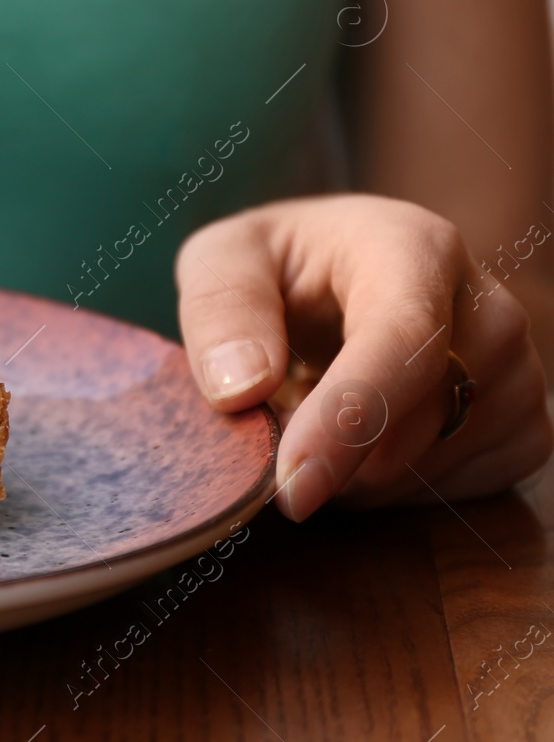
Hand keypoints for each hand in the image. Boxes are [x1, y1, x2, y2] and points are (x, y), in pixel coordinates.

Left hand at [176, 195, 552, 519]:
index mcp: (412, 247)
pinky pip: (453, 494)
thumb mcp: (220, 260)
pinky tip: (362, 438)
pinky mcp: (526, 429)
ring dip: (347, 473)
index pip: (402, 342)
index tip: (290, 482)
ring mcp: (520, 373)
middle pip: (415, 424)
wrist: (336, 277)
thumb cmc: (275, 266)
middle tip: (272, 421)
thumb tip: (241, 388)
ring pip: (427, 470)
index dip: (346, 421)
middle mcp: (487, 309)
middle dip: (326, 455)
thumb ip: (219, 310)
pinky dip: (387, 490)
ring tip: (318, 411)